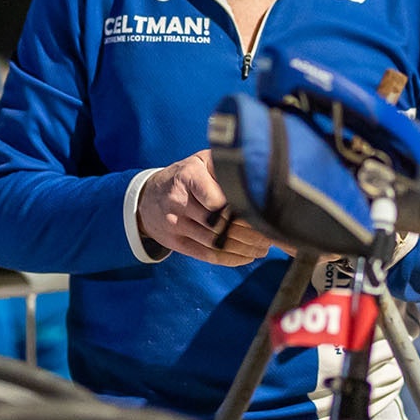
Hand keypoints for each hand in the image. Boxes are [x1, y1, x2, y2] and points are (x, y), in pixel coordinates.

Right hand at [137, 149, 274, 265]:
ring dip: (244, 248)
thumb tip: (256, 172)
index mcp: (188, 176)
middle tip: (271, 235)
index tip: (261, 213)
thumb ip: (223, 165)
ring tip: (264, 248)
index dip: (241, 208)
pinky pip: (206, 255)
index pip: (216, 198)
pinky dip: (230, 259)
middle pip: (220, 222)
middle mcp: (178, 201)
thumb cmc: (185, 175)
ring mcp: (175, 224)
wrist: (148, 196)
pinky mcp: (175, 242)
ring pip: (215, 241)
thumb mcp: (200, 161)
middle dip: (250, 232)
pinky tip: (248, 257)